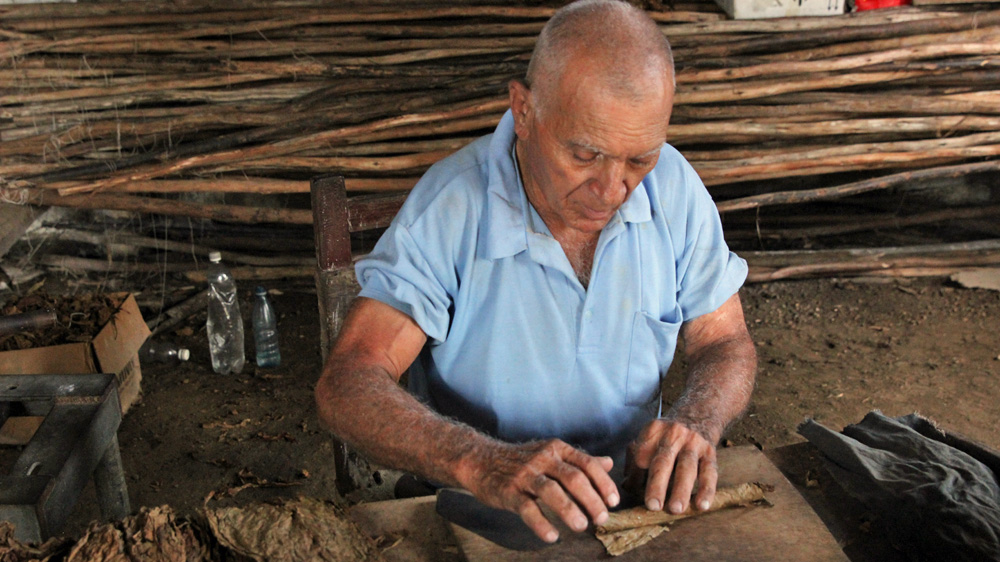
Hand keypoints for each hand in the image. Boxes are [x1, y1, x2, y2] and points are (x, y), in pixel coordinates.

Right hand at [461, 439, 619, 542]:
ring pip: (551, 491)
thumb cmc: (522, 460)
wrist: (481, 459)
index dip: (603, 483)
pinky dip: (540, 523)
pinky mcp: (509, 491)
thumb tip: (609, 464)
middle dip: (591, 500)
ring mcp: (525, 475)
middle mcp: (543, 459)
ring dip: (569, 510)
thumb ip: (580, 460)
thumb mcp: (552, 454)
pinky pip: (527, 508)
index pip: (587, 464)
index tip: (613, 501)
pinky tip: (551, 536)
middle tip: (601, 518)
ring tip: (581, 526)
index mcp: (557, 449)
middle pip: (573, 478)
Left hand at [625, 419, 717, 514]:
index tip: (633, 493)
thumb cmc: (668, 434)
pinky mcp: (710, 451)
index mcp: (653, 430)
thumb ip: (635, 459)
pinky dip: (707, 489)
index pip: (641, 455)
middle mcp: (673, 434)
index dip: (635, 476)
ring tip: (676, 509)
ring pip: (687, 467)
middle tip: (652, 506)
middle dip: (657, 484)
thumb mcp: (650, 436)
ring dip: (681, 489)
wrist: (699, 412)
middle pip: (663, 460)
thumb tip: (626, 486)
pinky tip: (702, 505)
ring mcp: (693, 442)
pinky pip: (709, 471)